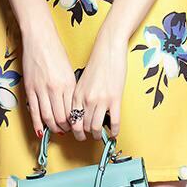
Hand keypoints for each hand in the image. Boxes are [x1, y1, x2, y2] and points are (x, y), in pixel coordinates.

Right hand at [21, 20, 75, 137]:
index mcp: (69, 83)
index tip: (75, 126)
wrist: (39, 37)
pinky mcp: (30, 88)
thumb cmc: (55, 51)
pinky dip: (37, 124)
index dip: (74, 122)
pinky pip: (34, 111)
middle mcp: (56, 88)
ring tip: (55, 131)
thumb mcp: (68, 70)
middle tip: (66, 131)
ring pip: (47, 117)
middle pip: (61, 118)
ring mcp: (41, 89)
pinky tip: (40, 131)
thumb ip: (69, 88)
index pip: (73, 111)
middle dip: (64, 128)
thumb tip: (70, 106)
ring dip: (52, 128)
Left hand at [70, 26, 127, 140]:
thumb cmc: (97, 62)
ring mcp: (101, 100)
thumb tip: (82, 112)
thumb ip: (80, 96)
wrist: (108, 49)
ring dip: (98, 135)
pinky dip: (113, 132)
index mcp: (76, 94)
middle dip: (86, 135)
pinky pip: (114, 123)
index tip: (79, 134)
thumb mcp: (83, 81)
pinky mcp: (115, 99)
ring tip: (101, 135)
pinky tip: (114, 133)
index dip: (74, 130)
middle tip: (90, 136)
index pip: (72, 120)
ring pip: (96, 128)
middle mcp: (86, 99)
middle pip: (83, 126)